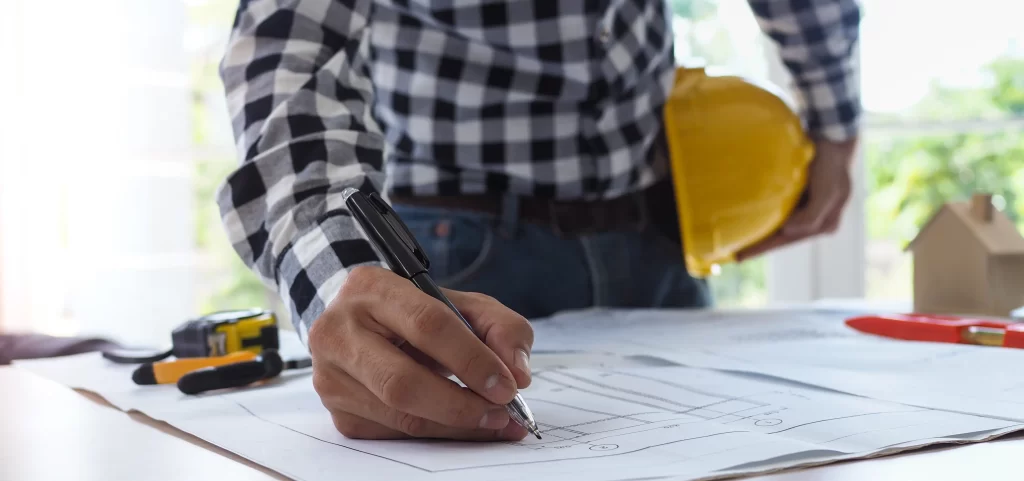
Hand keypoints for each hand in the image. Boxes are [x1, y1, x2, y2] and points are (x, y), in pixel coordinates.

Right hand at [308, 265, 532, 440]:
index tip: (507, 385)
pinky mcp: (338, 410)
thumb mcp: (462, 304)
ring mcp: (331, 375)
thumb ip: (501, 328)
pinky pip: (394, 433)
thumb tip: (518, 374)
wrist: (362, 325)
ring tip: (492, 421)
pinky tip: (461, 426)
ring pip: (399, 414)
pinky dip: (435, 433)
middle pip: (403, 381)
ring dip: (454, 425)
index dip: (472, 359)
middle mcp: (339, 330)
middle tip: (502, 412)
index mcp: (371, 288)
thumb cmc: (417, 313)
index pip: (427, 326)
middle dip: (461, 404)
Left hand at [736, 136, 858, 260]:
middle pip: (781, 236)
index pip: (787, 240)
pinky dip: (763, 215)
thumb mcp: (827, 193)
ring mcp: (806, 208)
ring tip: (737, 238)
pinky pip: (777, 210)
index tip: (740, 256)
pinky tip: (748, 218)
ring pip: (778, 224)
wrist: (831, 139)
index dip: (763, 249)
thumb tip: (787, 230)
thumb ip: (810, 216)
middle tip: (733, 253)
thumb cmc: (830, 166)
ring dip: (760, 230)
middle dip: (759, 244)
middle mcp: (814, 220)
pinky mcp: (798, 196)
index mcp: (824, 224)